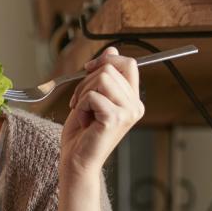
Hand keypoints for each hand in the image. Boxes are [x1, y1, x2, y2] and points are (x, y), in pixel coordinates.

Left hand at [60, 47, 144, 184]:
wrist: (76, 161)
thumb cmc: (82, 133)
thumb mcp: (91, 97)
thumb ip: (103, 75)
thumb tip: (112, 49)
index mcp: (132, 100)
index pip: (129, 63)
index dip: (107, 59)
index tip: (89, 70)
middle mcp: (135, 106)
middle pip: (111, 68)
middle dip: (87, 80)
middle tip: (80, 102)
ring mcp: (127, 112)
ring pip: (102, 78)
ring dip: (82, 93)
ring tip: (83, 112)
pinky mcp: (115, 118)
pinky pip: (93, 95)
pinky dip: (81, 106)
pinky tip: (83, 121)